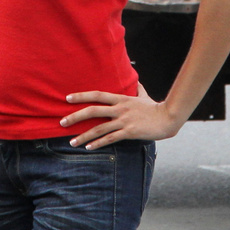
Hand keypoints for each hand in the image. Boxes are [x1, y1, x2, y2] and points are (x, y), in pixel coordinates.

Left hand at [60, 84, 181, 149]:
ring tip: (72, 142)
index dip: (81, 96)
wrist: (168, 118)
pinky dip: (98, 143)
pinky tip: (89, 147)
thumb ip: (137, 89)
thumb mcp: (144, 96)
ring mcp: (124, 120)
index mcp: (120, 99)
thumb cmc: (155, 108)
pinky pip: (110, 139)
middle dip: (75, 117)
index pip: (97, 95)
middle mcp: (119, 109)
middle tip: (62, 122)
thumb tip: (136, 82)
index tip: (67, 98)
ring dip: (83, 135)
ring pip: (99, 128)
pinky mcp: (129, 132)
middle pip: (92, 111)